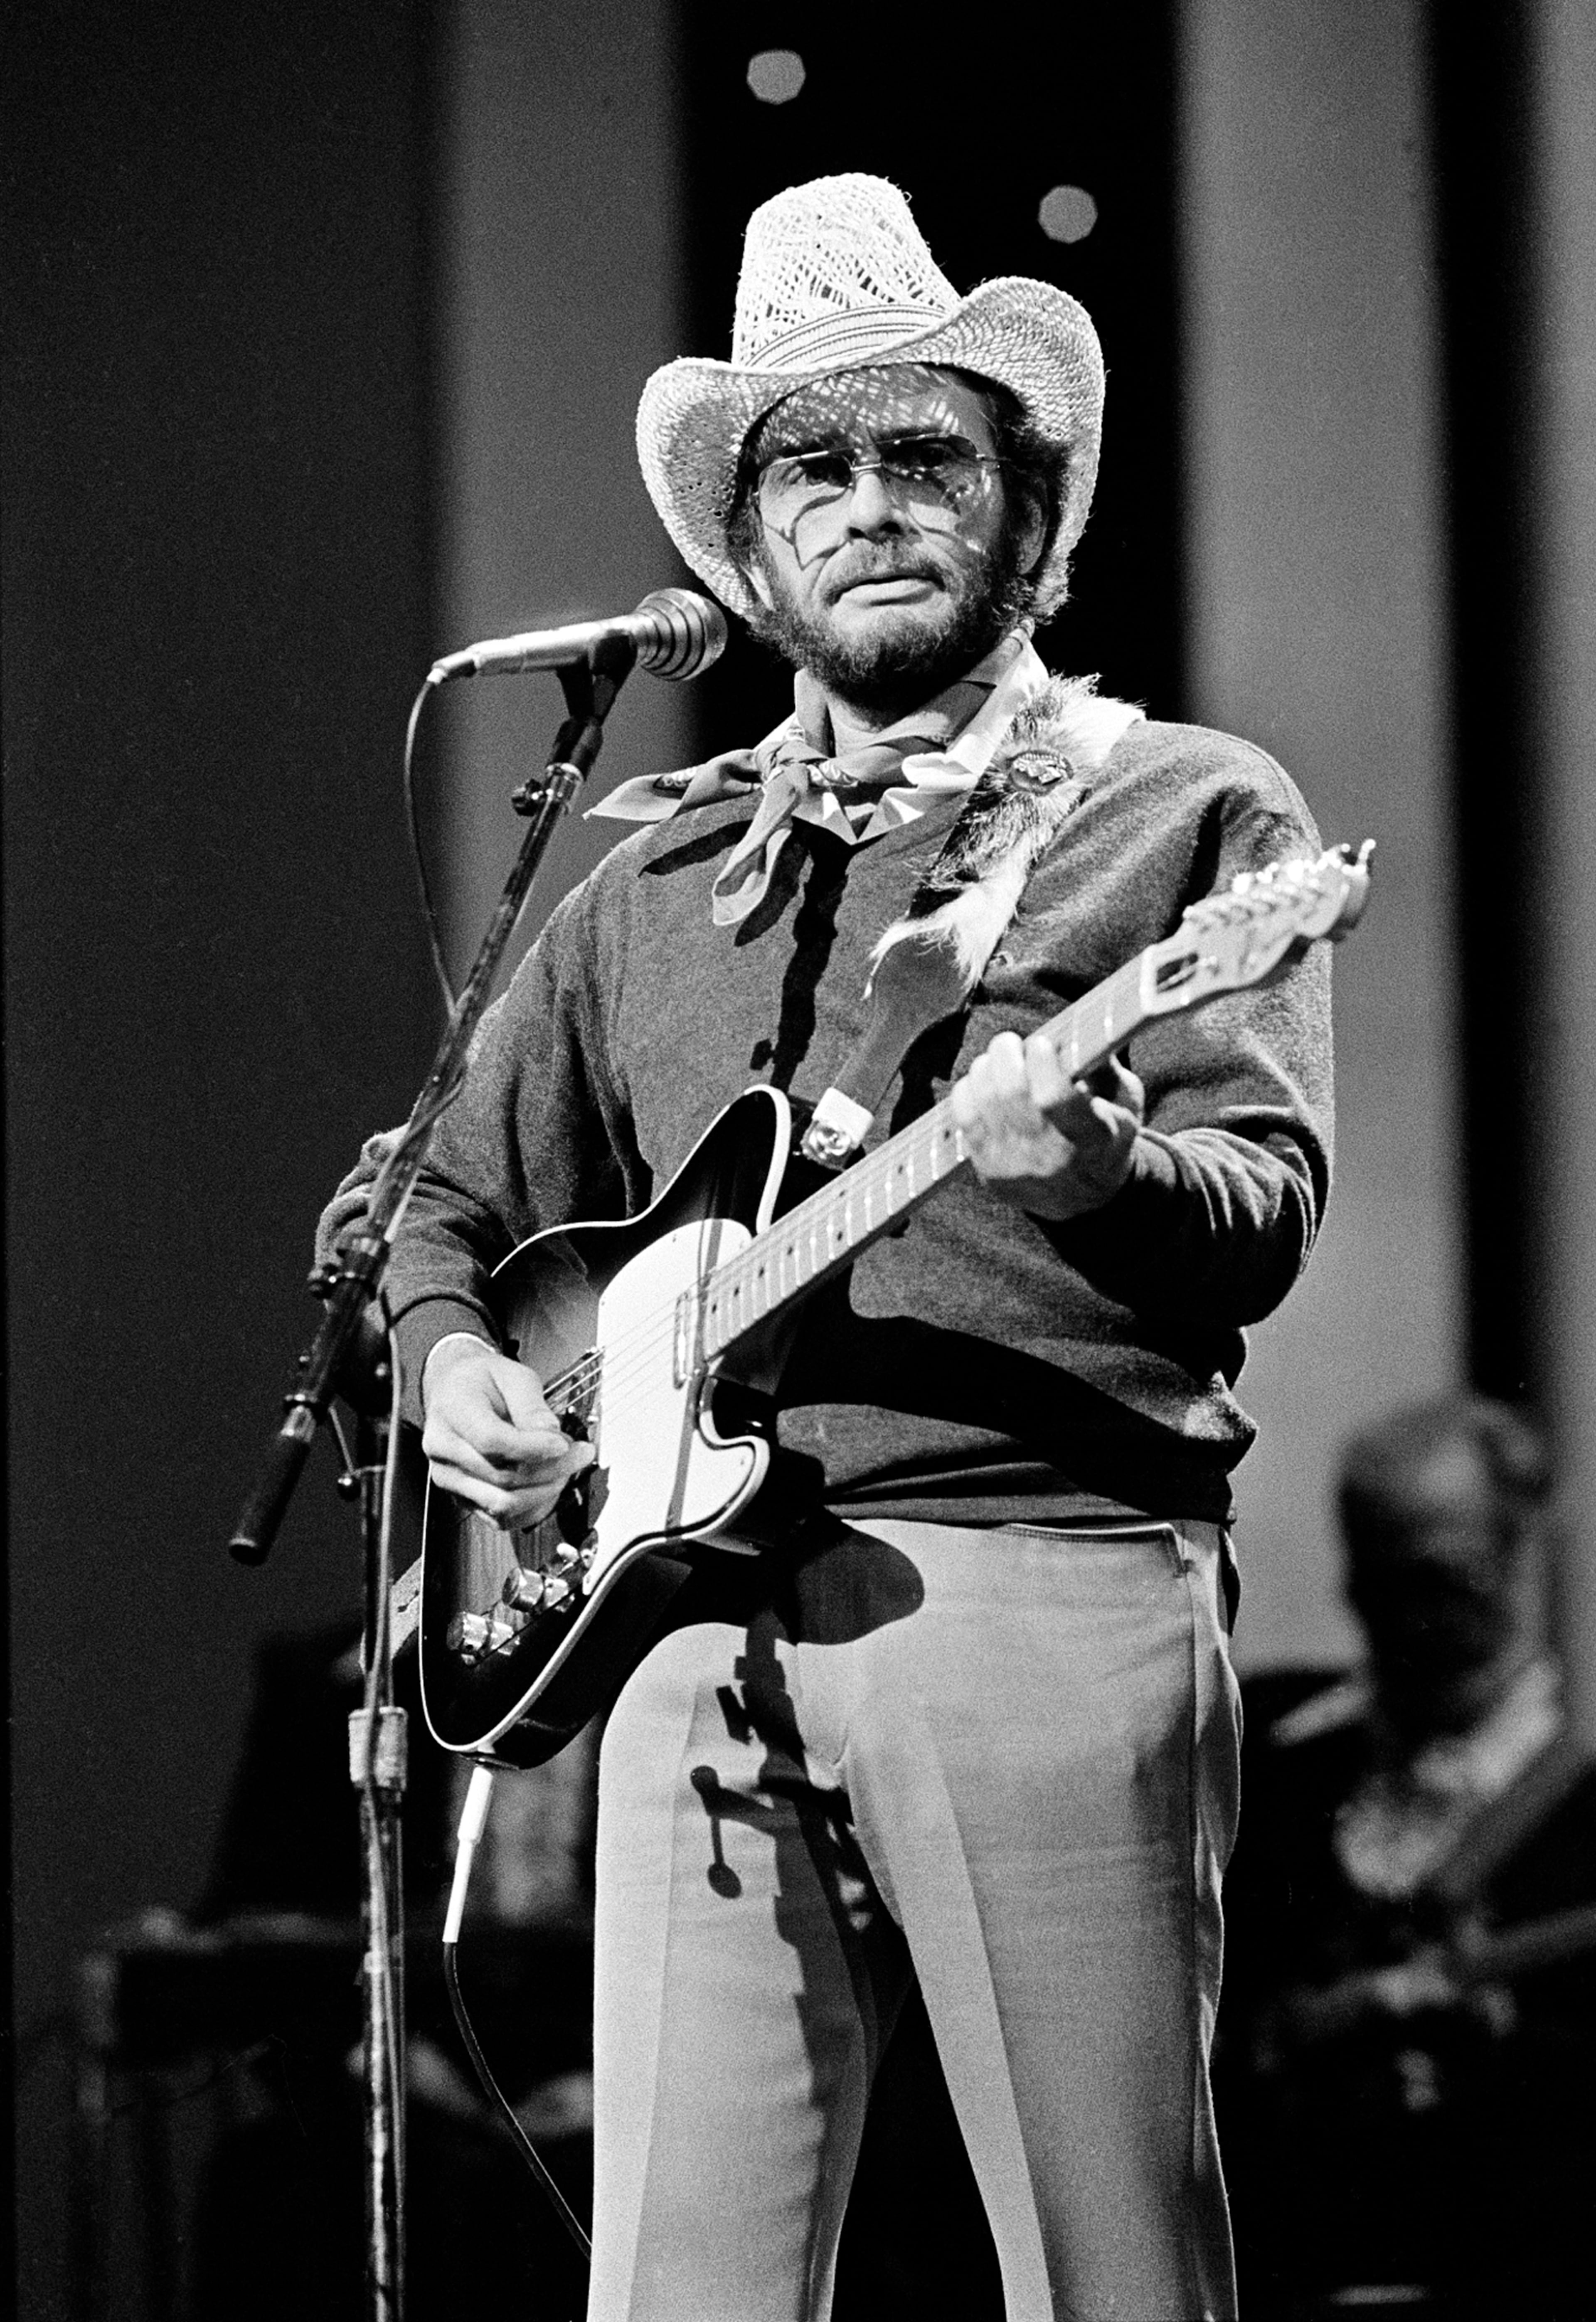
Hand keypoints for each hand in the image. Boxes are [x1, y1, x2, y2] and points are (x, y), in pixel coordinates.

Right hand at [420, 1334, 592, 1528]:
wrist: (454, 1391)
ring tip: (566, 1469)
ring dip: (544, 1492)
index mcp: (452, 1411)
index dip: (534, 1448)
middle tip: (579, 1453)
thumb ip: (531, 1405)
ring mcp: (449, 1478)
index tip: (564, 1443)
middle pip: (502, 1477)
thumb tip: (550, 1435)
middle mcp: (444, 1450)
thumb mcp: (512, 1374)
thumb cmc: (481, 1381)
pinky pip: (500, 1518)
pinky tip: (549, 1487)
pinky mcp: (461, 1497)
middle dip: (552, 1469)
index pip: (492, 1441)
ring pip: (502, 1504)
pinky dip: (531, 1508)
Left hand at [950, 1032, 1143, 1221]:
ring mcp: (1015, 1167)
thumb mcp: (1126, 1104)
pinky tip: (984, 1081)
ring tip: (999, 1060)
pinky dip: (969, 1089)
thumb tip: (1079, 1029)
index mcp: (1092, 1139)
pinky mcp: (988, 1171)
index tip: (1042, 1043)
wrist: (1085, 1199)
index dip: (1041, 1062)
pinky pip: (964, 1117)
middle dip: (1005, 1053)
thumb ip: (1107, 1067)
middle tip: (1011, 1042)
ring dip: (985, 1067)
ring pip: (983, 1100)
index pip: (1053, 1098)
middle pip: (1010, 1092)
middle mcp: (1050, 1157)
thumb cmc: (1107, 1137)